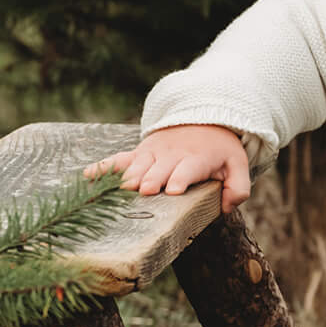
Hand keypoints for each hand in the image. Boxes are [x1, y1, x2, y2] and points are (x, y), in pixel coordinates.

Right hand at [84, 124, 250, 207]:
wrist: (202, 119)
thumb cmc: (220, 150)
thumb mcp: (237, 165)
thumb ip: (238, 187)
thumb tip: (226, 207)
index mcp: (196, 159)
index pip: (187, 169)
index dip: (179, 179)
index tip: (171, 190)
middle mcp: (172, 155)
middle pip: (159, 169)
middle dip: (151, 179)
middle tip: (144, 190)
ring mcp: (153, 154)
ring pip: (137, 165)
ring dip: (128, 176)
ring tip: (119, 189)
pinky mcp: (139, 153)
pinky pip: (119, 159)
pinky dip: (103, 166)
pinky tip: (87, 175)